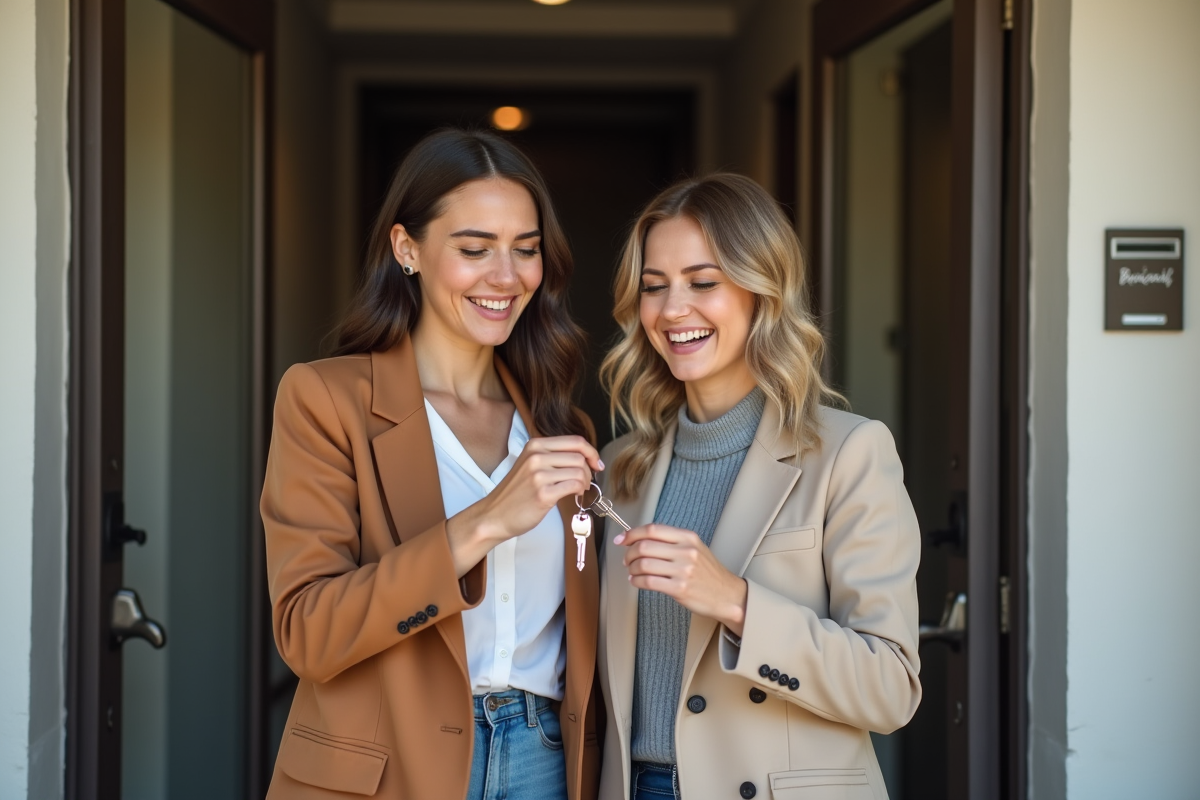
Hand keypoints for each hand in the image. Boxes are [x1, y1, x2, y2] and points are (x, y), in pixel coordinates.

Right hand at [447, 435, 601, 575]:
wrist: (494, 515)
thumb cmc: (515, 493)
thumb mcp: (530, 464)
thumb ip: (553, 457)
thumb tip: (585, 458)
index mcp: (535, 445)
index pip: (575, 441)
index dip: (591, 452)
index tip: (597, 463)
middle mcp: (536, 456)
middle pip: (579, 456)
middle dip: (590, 470)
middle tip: (586, 482)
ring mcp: (539, 475)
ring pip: (580, 471)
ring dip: (585, 482)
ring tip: (579, 490)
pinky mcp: (543, 494)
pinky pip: (574, 486)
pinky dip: (580, 491)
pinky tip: (574, 495)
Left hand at [616, 524, 747, 635]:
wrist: (727, 595)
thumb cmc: (708, 573)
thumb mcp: (694, 548)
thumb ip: (670, 541)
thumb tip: (638, 539)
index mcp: (688, 537)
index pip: (652, 529)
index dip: (632, 534)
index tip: (621, 539)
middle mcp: (686, 551)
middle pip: (644, 546)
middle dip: (629, 553)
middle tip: (626, 559)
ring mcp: (683, 570)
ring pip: (643, 564)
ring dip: (631, 568)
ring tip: (632, 572)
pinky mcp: (679, 588)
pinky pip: (648, 582)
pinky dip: (636, 581)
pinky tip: (636, 581)